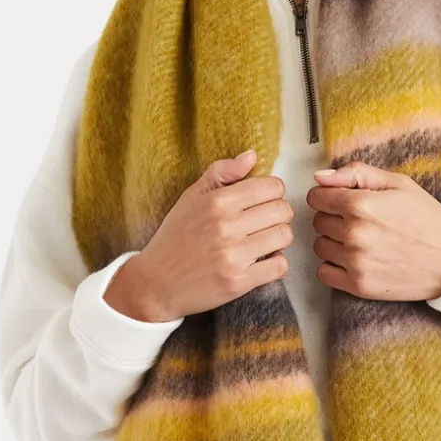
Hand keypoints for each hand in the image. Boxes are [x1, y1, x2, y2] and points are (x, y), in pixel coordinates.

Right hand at [103, 150, 293, 320]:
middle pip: (282, 210)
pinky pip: (280, 265)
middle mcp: (226, 226)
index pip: (272, 187)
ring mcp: (233, 255)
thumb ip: (221, 173)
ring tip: (264, 241)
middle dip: (279, 215)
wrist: (156, 284)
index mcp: (216, 202)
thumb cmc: (174, 239)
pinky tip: (262, 261)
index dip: (273, 192)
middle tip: (265, 222)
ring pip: (284, 236)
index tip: (264, 201)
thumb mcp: (190, 198)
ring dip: (279, 239)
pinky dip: (276, 263)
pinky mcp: (239, 282)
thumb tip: (251, 156)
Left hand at [307, 161, 440, 300]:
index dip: (329, 196)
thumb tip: (320, 177)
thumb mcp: (398, 184)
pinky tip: (354, 260)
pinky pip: (324, 273)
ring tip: (360, 241)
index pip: (316, 197)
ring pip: (320, 246)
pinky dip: (334, 266)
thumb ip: (356, 174)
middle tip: (361, 221)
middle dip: (333, 218)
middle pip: (318, 221)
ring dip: (334, 242)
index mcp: (361, 204)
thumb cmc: (427, 219)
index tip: (343, 201)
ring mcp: (355, 262)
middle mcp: (354, 234)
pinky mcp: (359, 286)